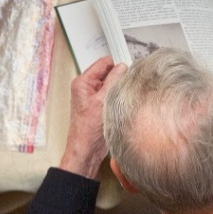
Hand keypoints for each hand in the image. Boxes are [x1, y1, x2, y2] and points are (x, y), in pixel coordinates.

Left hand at [59, 56, 126, 178]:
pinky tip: (123, 104)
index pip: (104, 63)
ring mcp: (95, 97)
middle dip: (120, 78)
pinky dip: (121, 97)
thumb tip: (122, 67)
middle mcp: (87, 88)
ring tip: (123, 98)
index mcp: (83, 83)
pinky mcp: (102, 106)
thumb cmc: (88, 130)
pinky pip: (115, 95)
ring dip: (121, 89)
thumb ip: (113, 81)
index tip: (129, 70)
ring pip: (113, 84)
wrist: (87, 150)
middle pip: (109, 73)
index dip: (117, 65)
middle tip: (127, 86)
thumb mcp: (102, 101)